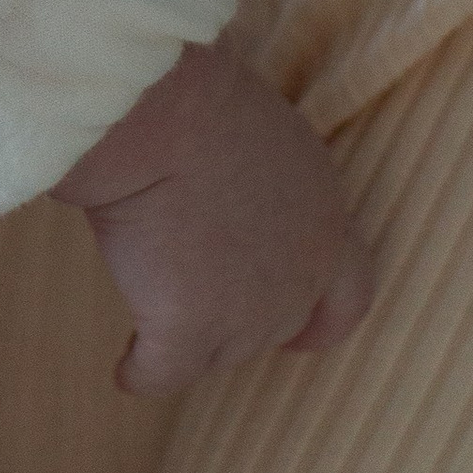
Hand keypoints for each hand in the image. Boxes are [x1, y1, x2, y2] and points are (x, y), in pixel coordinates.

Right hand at [51, 35, 375, 396]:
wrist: (164, 114)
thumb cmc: (197, 97)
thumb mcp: (259, 137)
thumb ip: (262, 182)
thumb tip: (227, 185)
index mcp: (324, 218)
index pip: (349, 296)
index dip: (322, 319)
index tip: (301, 338)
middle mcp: (300, 276)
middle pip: (275, 329)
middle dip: (239, 325)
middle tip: (194, 309)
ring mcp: (248, 312)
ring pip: (217, 354)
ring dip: (187, 345)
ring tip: (149, 332)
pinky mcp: (190, 331)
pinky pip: (161, 374)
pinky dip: (141, 375)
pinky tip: (123, 372)